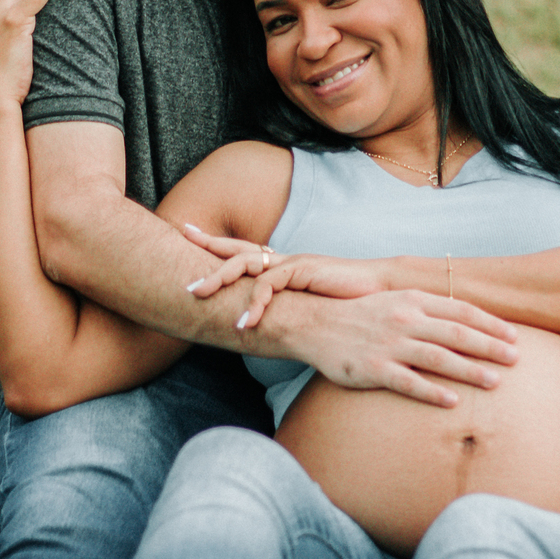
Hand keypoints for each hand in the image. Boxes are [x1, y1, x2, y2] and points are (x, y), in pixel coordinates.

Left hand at [182, 225, 385, 321]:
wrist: (381, 292)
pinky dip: (254, 304)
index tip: (185, 231)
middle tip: (178, 255)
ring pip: (244, 264)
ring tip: (197, 295)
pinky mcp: (302, 270)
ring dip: (218, 280)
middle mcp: (282, 259)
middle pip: (235, 250)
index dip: (213, 241)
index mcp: (281, 265)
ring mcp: (291, 262)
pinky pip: (269, 285)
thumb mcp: (309, 306)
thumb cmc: (347, 302)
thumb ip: (288, 309)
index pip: (241, 250)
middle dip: (205, 248)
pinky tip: (244, 323)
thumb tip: (264, 327)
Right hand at [276, 287, 517, 408]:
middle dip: (490, 346)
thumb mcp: (394, 301)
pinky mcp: (374, 369)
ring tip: (495, 382)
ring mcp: (390, 345)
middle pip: (457, 334)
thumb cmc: (359, 314)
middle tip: (516, 359)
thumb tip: (461, 319)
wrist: (314, 323)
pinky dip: (433, 392)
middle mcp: (405, 320)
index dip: (490, 323)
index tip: (514, 335)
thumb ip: (425, 308)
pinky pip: (409, 383)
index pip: (460, 310)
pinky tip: (453, 402)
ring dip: (470, 370)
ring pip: (439, 358)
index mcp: (412, 300)